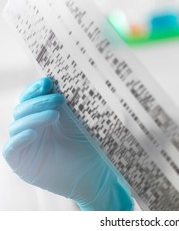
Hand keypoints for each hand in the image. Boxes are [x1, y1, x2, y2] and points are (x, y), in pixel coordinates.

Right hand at [3, 77, 132, 210]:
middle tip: (58, 99)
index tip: (47, 82)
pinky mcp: (21, 163)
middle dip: (38, 102)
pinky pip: (11, 148)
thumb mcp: (77, 119)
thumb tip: (53, 79)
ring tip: (54, 115)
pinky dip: (19, 139)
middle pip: (22, 109)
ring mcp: (25, 145)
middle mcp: (32, 129)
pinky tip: (33, 134)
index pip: (31, 99)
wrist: (96, 172)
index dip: (35, 89)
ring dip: (34, 117)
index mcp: (43, 116)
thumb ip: (64, 102)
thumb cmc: (90, 144)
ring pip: (17, 125)